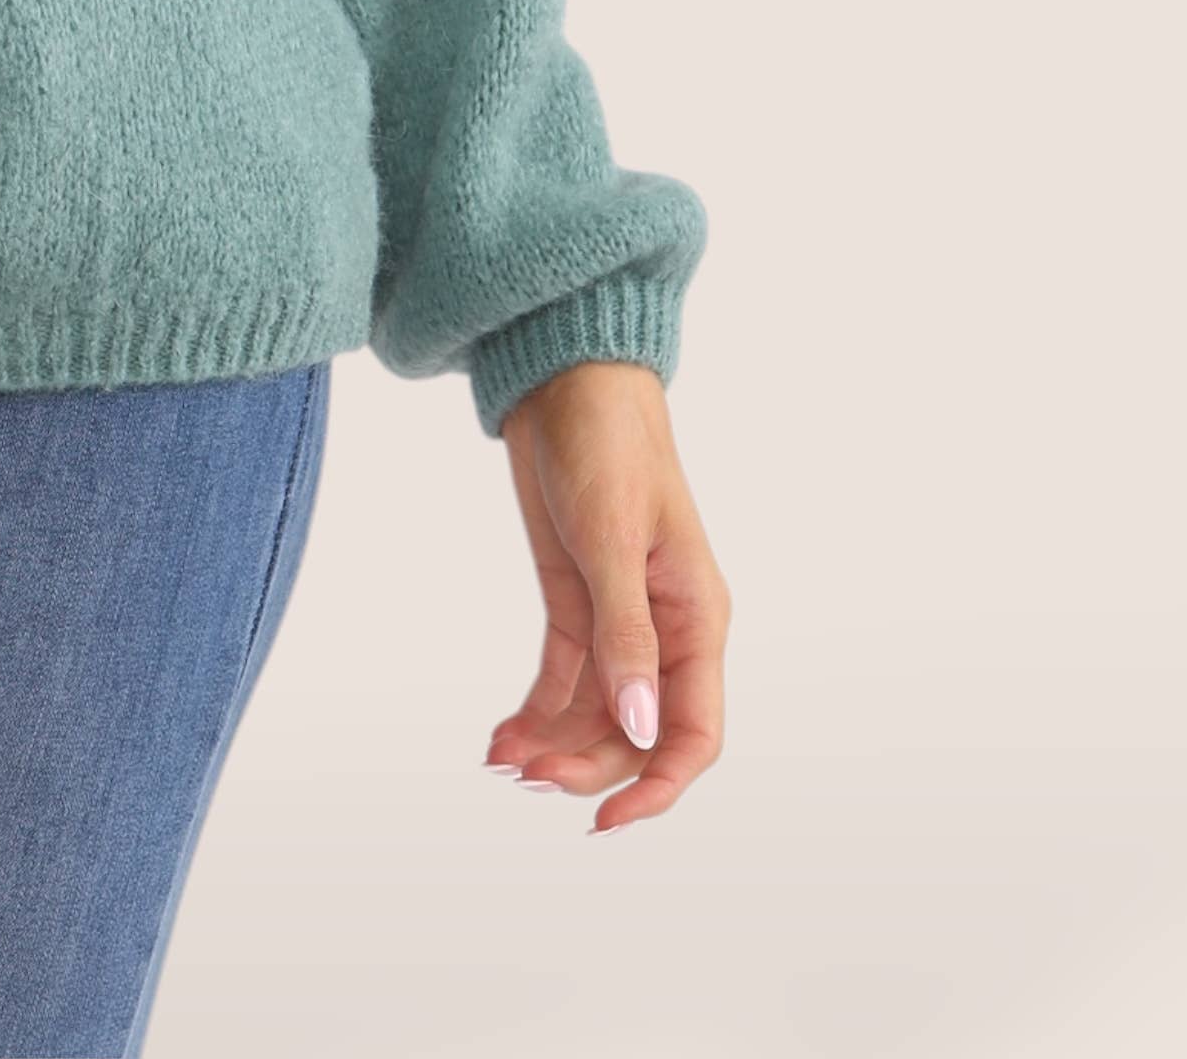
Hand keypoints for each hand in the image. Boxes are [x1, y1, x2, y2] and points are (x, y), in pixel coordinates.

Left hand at [485, 357, 728, 832]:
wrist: (566, 380)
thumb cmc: (610, 445)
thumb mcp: (616, 540)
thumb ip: (627, 636)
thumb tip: (639, 726)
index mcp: (697, 620)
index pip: (694, 732)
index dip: (657, 785)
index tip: (607, 820)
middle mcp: (663, 630)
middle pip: (636, 731)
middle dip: (587, 764)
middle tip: (528, 777)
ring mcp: (617, 617)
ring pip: (595, 711)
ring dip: (556, 744)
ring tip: (504, 759)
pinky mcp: (575, 599)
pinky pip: (563, 677)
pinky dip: (536, 711)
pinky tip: (502, 735)